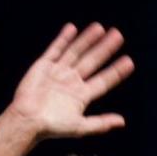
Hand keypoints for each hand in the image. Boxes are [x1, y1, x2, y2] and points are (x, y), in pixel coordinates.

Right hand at [4, 22, 135, 139]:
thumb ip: (101, 123)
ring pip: (76, 52)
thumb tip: (122, 122)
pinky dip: (63, 39)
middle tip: (118, 35)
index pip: (104, 79)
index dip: (116, 71)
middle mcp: (72, 81)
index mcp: (82, 95)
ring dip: (87, 40)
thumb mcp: (80, 127)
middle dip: (105, 48)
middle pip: (92, 61)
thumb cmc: (52, 127)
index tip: (129, 61)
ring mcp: (58, 72)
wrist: (27, 120)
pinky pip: (55, 49)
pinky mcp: (43, 66)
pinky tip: (72, 29)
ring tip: (99, 28)